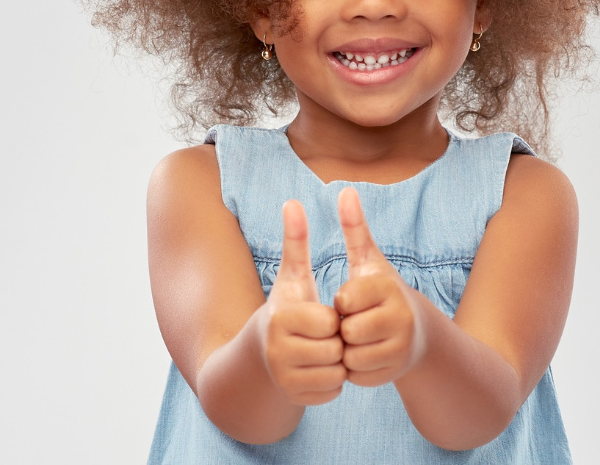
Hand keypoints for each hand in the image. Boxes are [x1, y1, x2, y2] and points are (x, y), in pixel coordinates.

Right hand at [261, 200, 345, 405]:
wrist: (261, 355)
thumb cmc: (285, 308)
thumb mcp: (291, 276)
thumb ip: (295, 241)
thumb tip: (293, 201)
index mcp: (279, 319)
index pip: (330, 322)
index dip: (334, 317)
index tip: (323, 314)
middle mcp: (277, 352)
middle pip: (335, 348)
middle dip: (337, 340)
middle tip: (324, 334)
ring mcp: (283, 379)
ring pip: (336, 373)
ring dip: (337, 361)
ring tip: (322, 349)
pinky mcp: (293, 399)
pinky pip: (333, 392)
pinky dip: (333, 382)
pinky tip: (319, 368)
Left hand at [334, 187, 423, 386]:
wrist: (416, 332)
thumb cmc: (382, 292)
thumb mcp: (369, 261)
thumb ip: (355, 228)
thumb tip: (345, 190)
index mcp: (388, 287)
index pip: (344, 300)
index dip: (341, 302)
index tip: (351, 299)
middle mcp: (399, 317)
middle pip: (346, 331)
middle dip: (343, 328)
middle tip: (355, 321)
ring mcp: (400, 347)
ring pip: (350, 356)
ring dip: (347, 350)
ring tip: (359, 337)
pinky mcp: (395, 372)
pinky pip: (357, 376)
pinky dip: (354, 369)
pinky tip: (364, 354)